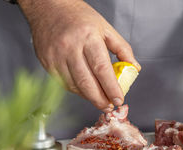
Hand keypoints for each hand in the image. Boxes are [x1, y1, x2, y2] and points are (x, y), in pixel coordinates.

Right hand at [18, 0, 139, 111]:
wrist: (48, 7)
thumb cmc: (79, 17)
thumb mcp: (106, 28)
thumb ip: (122, 48)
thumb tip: (134, 68)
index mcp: (88, 37)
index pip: (102, 69)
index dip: (111, 88)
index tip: (119, 99)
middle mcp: (70, 47)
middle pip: (87, 82)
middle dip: (100, 99)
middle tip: (109, 106)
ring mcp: (56, 56)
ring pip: (74, 85)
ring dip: (89, 97)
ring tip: (100, 100)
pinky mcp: (47, 62)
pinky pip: (63, 83)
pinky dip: (76, 90)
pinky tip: (85, 90)